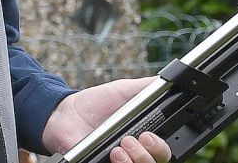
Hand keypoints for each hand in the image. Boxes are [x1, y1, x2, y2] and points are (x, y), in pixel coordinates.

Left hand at [42, 77, 170, 162]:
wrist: (66, 113)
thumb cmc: (97, 103)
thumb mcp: (125, 90)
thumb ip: (148, 88)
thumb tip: (171, 82)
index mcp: (143, 137)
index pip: (163, 151)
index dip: (161, 147)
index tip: (149, 135)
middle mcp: (134, 153)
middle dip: (148, 155)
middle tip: (133, 139)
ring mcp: (120, 162)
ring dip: (134, 161)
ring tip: (119, 147)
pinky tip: (112, 155)